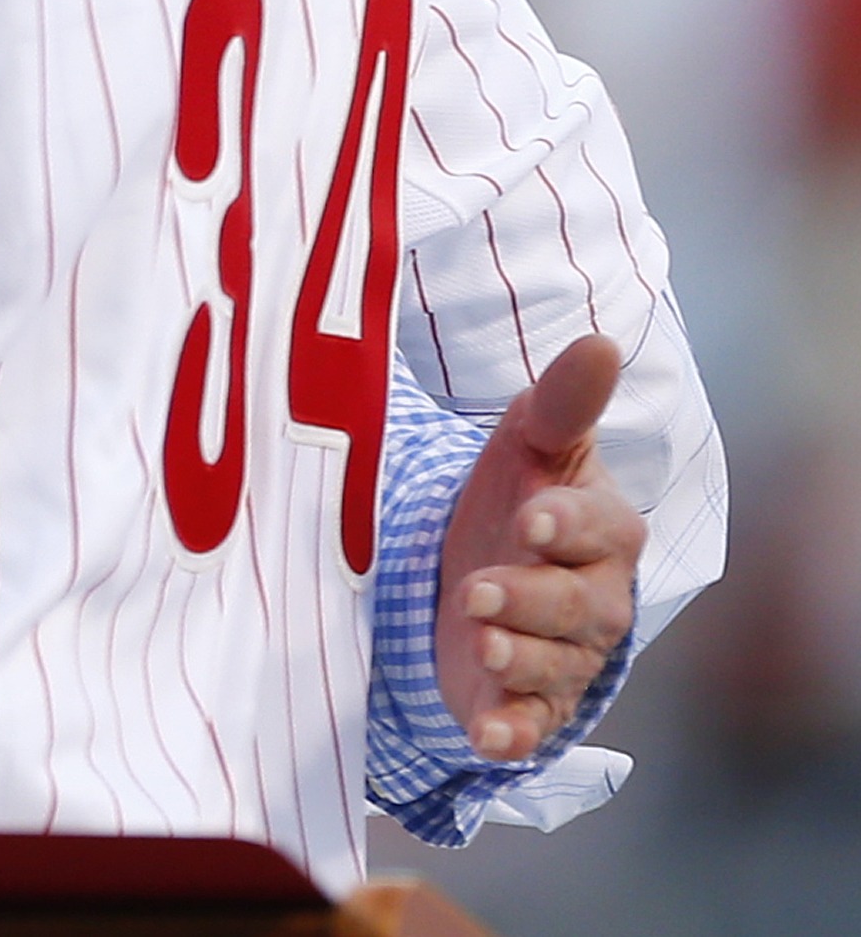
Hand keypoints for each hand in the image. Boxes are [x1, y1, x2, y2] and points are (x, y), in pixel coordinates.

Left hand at [435, 333, 644, 762]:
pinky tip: (487, 736)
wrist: (478, 562)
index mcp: (601, 529)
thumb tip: (600, 341)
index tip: (530, 517)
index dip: (566, 523)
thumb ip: (563, 400)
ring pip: (554, 666)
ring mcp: (565, 655)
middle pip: (576, 606)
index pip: (598, 527)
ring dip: (517, 660)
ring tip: (478, 641)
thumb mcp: (528, 440)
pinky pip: (532, 726)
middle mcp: (595, 598)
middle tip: (477, 591)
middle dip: (529, 598)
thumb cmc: (515, 495)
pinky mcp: (530, 703)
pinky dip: (512, 734)